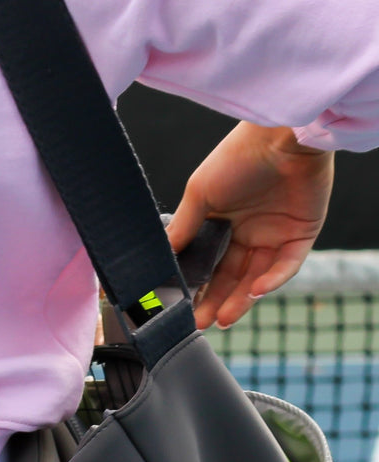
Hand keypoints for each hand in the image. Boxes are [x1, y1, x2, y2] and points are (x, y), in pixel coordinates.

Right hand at [164, 122, 333, 330]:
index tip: (181, 307)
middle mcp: (248, 232)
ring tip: (222, 319)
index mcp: (222, 222)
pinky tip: (255, 291)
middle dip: (215, 300)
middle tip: (199, 323)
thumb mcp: (200, 193)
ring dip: (241, 299)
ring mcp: (275, 235)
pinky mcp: (301, 235)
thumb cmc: (237, 156)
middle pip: (230, 276)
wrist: (281, 138)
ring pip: (256, 277)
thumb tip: (161, 256)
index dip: (196, 285)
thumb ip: (184, 227)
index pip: (208, 263)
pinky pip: (286, 265)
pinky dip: (272, 280)